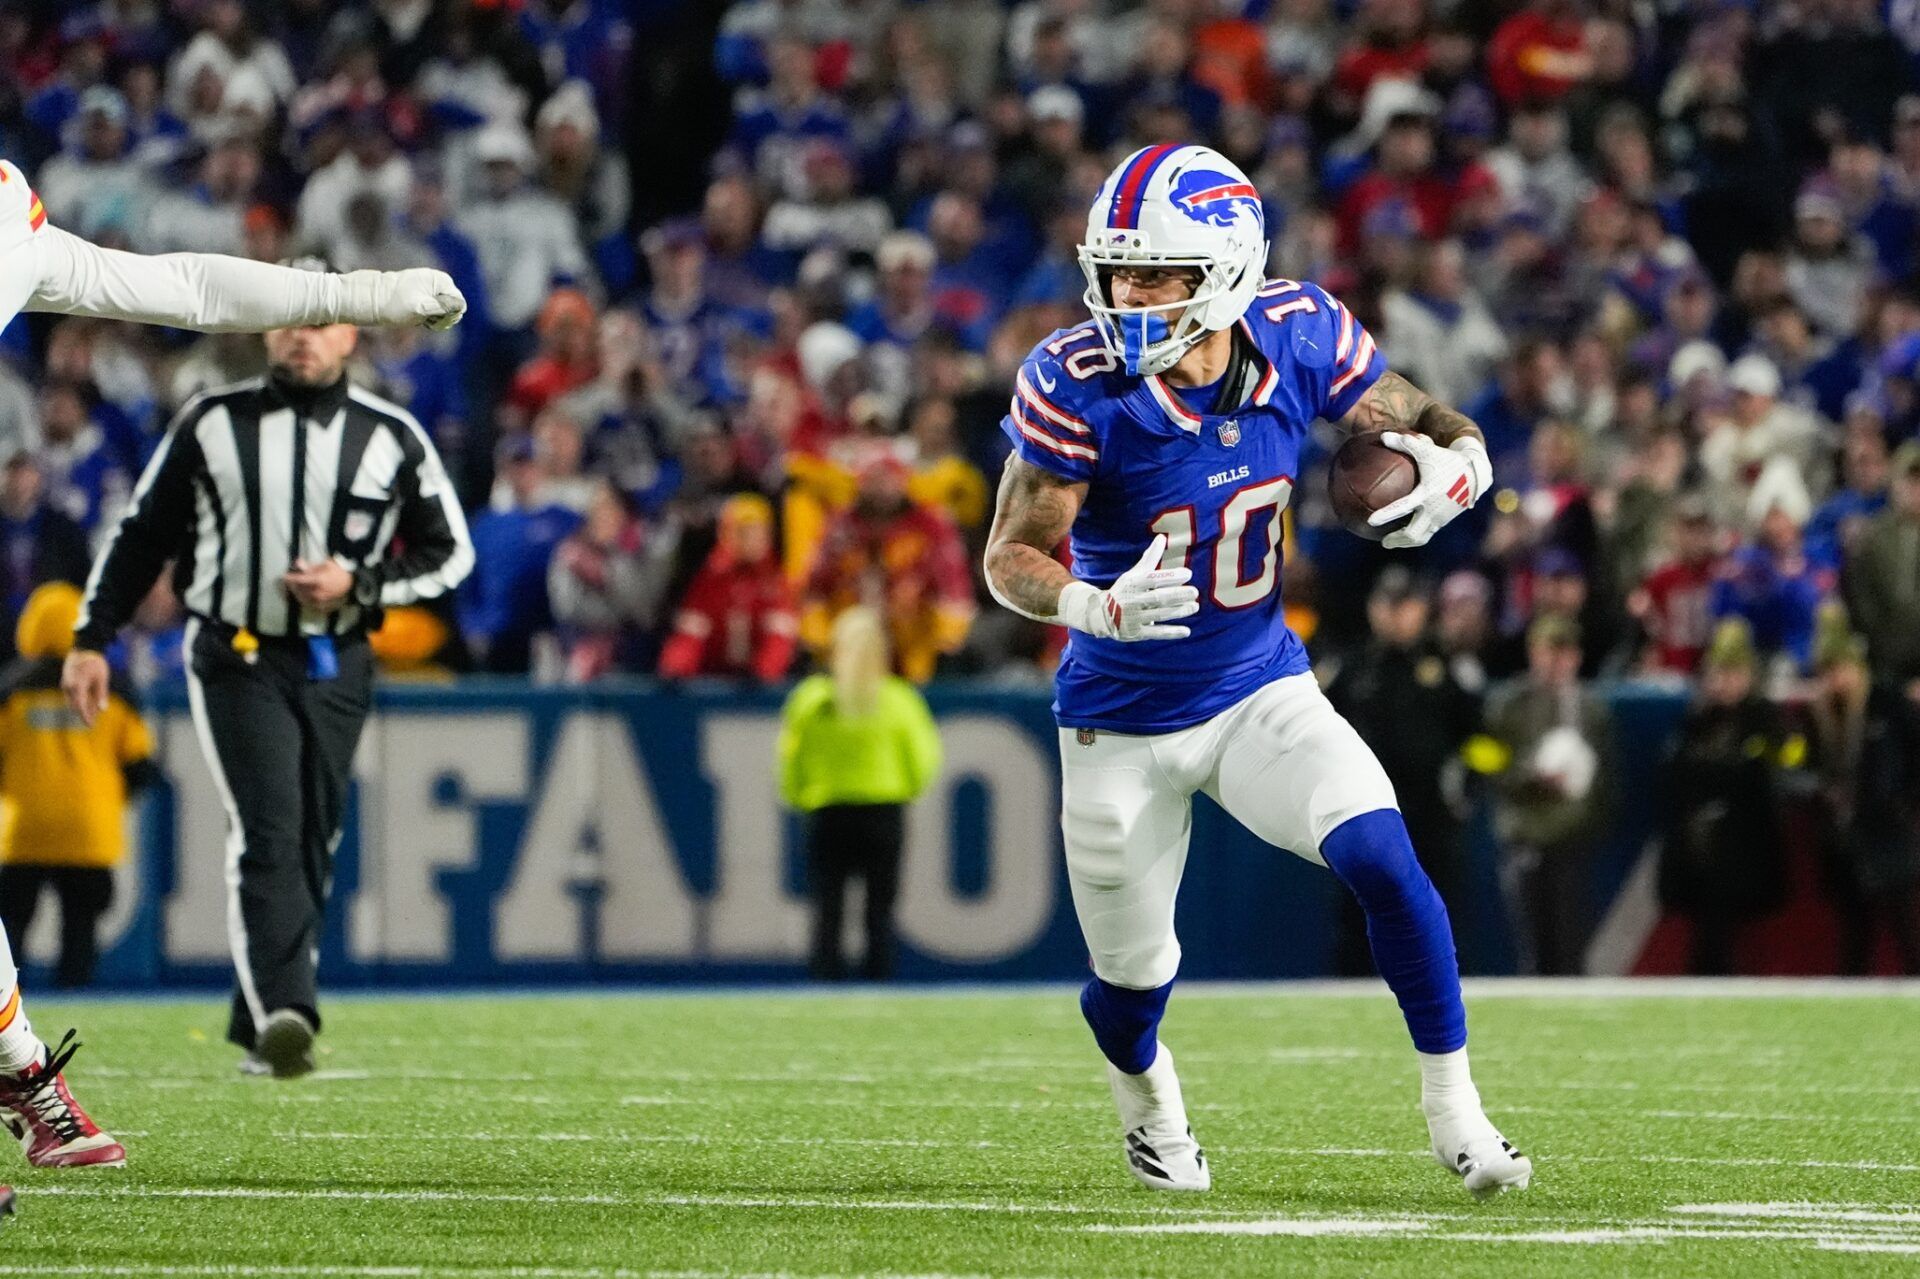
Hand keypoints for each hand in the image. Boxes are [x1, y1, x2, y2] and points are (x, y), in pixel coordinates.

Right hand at [61, 648, 108, 726]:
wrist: (84, 647)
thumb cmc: (95, 663)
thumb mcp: (102, 679)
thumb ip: (101, 695)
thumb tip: (103, 710)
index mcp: (77, 687)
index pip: (80, 707)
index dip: (85, 717)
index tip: (90, 726)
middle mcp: (69, 687)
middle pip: (75, 705)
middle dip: (84, 713)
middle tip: (93, 721)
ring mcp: (66, 684)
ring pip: (73, 700)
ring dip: (82, 707)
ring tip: (92, 713)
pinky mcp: (66, 681)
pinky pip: (72, 694)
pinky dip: (80, 699)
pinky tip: (88, 702)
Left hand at [284, 559, 353, 612]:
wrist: (352, 581)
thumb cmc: (338, 570)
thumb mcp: (324, 564)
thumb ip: (309, 566)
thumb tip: (297, 563)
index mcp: (318, 580)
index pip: (299, 580)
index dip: (290, 578)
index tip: (284, 576)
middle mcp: (318, 591)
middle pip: (299, 589)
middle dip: (294, 585)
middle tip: (290, 581)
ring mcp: (321, 599)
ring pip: (303, 597)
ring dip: (298, 592)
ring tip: (296, 588)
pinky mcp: (324, 603)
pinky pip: (310, 603)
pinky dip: (305, 599)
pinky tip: (303, 596)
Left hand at [386, 268, 465, 330]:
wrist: (373, 300)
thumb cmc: (395, 304)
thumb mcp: (420, 307)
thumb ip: (443, 307)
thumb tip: (461, 306)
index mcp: (442, 280)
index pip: (459, 305)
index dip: (449, 315)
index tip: (431, 319)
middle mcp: (440, 283)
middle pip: (454, 309)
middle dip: (442, 318)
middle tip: (424, 320)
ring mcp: (433, 290)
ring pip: (446, 313)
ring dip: (435, 319)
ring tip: (419, 318)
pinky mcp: (427, 297)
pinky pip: (437, 313)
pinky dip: (430, 318)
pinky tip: (419, 318)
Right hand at [1058, 534, 1199, 641]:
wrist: (1101, 614)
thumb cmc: (1124, 590)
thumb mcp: (1133, 574)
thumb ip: (1150, 558)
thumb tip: (1162, 537)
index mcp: (1133, 583)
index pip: (1153, 579)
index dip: (1170, 576)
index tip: (1188, 574)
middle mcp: (1133, 600)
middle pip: (1158, 597)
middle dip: (1177, 594)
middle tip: (1195, 592)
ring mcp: (1134, 617)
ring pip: (1160, 614)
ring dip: (1179, 611)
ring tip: (1194, 607)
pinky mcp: (1136, 633)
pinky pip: (1156, 633)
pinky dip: (1171, 632)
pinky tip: (1186, 631)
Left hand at [1369, 432, 1492, 549]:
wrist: (1476, 472)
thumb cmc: (1448, 459)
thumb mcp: (1427, 450)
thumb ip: (1405, 443)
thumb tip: (1383, 436)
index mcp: (1427, 495)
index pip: (1403, 508)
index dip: (1386, 515)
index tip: (1371, 521)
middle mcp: (1434, 510)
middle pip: (1414, 534)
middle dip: (1397, 540)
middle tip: (1384, 542)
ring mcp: (1441, 518)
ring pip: (1422, 537)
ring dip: (1407, 541)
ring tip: (1393, 542)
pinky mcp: (1446, 520)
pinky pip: (1428, 532)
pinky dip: (1417, 536)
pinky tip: (1407, 532)